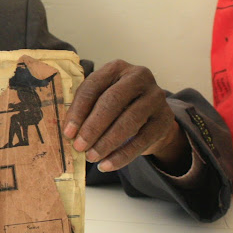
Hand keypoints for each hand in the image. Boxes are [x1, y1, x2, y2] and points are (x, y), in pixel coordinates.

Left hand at [63, 60, 190, 173]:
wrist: (151, 116)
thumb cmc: (117, 105)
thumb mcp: (101, 98)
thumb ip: (86, 108)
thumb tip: (68, 132)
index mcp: (116, 68)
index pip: (93, 86)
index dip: (79, 110)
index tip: (68, 132)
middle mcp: (138, 77)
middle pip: (112, 102)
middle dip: (93, 127)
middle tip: (79, 147)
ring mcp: (155, 97)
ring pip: (129, 121)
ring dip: (107, 143)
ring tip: (91, 157)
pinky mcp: (165, 119)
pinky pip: (142, 139)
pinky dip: (122, 155)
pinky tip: (107, 165)